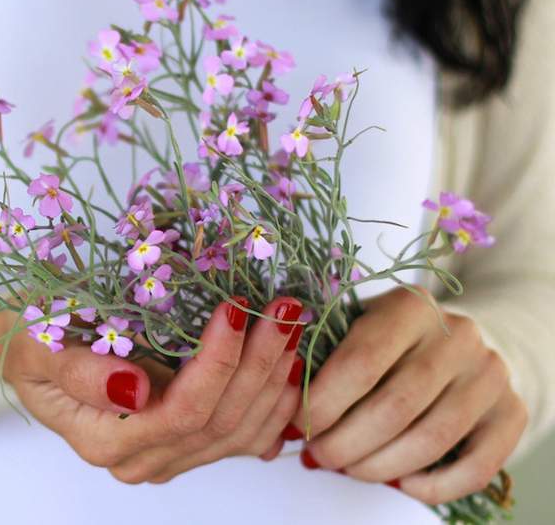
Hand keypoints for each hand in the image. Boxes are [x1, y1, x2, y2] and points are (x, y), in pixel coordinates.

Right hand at [0, 296, 305, 482]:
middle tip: (283, 308)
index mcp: (106, 440)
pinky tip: (291, 370)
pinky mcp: (188, 442)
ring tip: (292, 327)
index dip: (218, 363)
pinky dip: (274, 404)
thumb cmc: (32, 338)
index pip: (182, 411)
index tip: (236, 308)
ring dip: (274, 379)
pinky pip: (245, 437)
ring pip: (240, 432)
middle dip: (258, 363)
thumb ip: (79, 371)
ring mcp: (169, 455)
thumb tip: (135, 389)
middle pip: (220, 422)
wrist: (33, 348)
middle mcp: (142, 458)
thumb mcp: (37, 345)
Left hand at [288, 287, 526, 504]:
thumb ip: (323, 354)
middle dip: (345, 442)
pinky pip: (475, 465)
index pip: (359, 363)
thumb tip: (280, 403)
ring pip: (429, 439)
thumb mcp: (358, 325)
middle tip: (317, 455)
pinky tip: (400, 483)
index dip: (322, 402)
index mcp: (409, 306)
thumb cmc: (394, 339)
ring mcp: (489, 375)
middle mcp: (457, 336)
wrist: (466, 342)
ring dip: (378, 466)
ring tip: (348, 468)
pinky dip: (432, 485)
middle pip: (393, 407)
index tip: (298, 424)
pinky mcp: (510, 412)